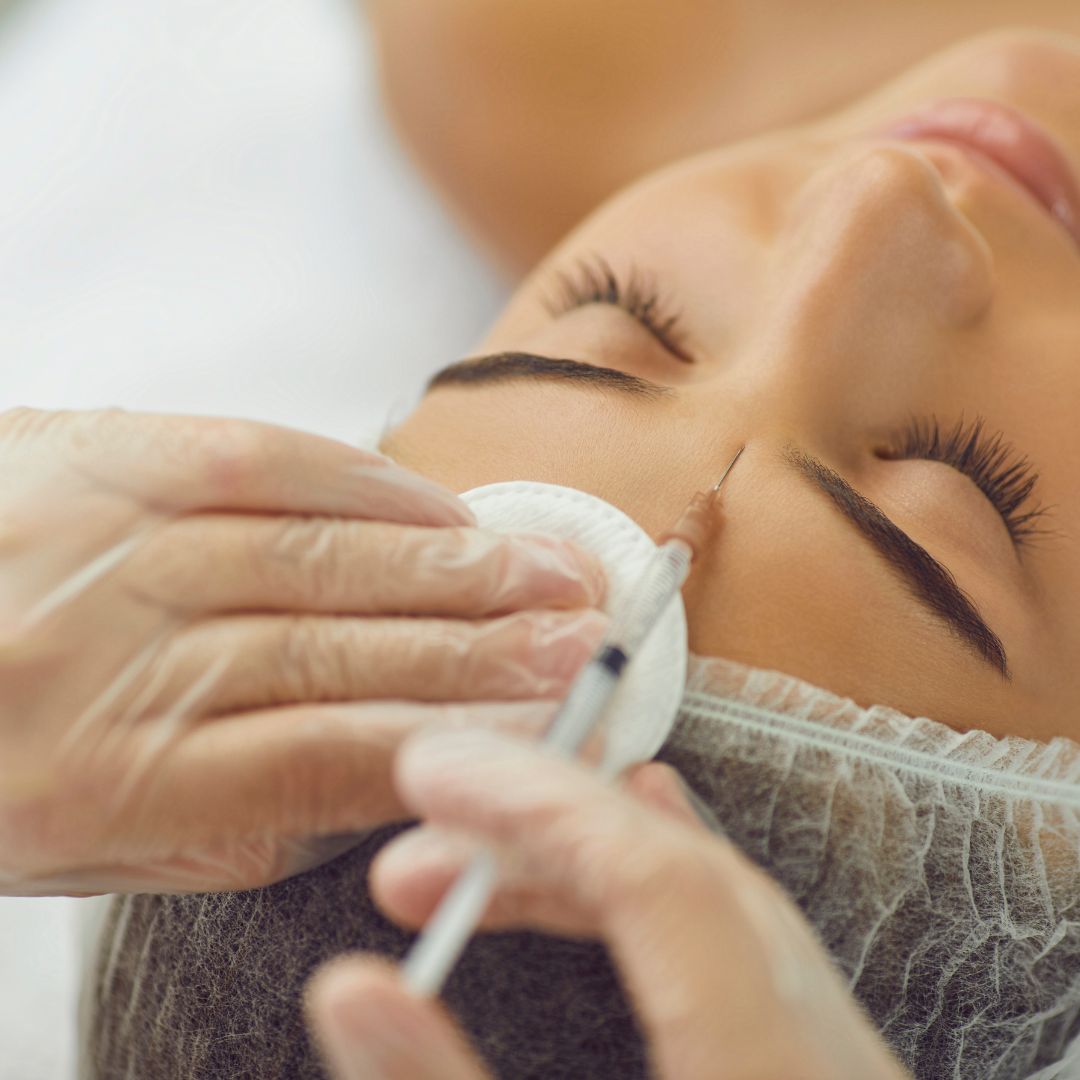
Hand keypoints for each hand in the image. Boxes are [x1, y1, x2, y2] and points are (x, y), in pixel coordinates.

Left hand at [0, 409, 604, 894]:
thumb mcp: (85, 848)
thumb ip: (231, 820)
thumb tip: (386, 768)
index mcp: (90, 782)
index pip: (318, 759)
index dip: (451, 740)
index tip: (544, 732)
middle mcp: (97, 656)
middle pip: (335, 649)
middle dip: (480, 649)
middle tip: (580, 643)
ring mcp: (100, 542)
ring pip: (314, 555)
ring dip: (449, 566)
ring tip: (547, 572)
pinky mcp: (99, 451)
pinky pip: (259, 457)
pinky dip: (366, 484)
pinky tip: (442, 505)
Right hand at [305, 729, 910, 1079]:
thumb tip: (352, 990)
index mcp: (767, 1076)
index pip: (663, 884)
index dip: (543, 805)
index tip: (436, 771)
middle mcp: (823, 1059)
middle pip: (690, 877)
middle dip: (543, 833)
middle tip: (421, 845)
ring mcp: (835, 1065)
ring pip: (715, 905)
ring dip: (588, 867)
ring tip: (474, 867)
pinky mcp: (812, 1075)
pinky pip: (737, 947)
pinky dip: (655, 898)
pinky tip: (604, 880)